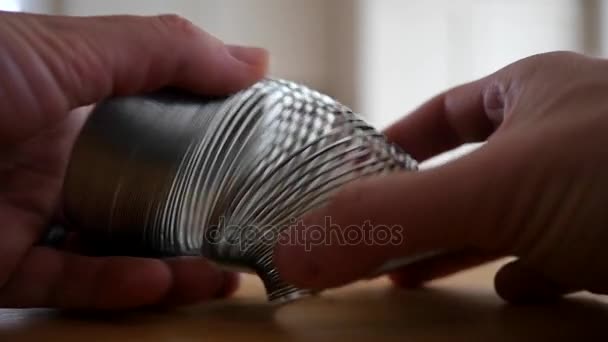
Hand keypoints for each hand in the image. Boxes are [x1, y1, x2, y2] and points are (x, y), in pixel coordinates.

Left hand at [0, 11, 266, 308]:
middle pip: (139, 191)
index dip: (208, 138)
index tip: (254, 157)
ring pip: (108, 245)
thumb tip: (253, 62)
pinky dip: (112, 285)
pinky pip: (65, 280)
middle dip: (195, 213)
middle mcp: (53, 153)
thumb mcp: (67, 48)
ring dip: (167, 262)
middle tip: (243, 230)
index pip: (158, 121)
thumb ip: (161, 53)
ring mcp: (24, 210)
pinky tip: (158, 282)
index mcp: (73, 98)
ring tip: (218, 274)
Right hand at [275, 51, 607, 302]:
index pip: (443, 112)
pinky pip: (561, 253)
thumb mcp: (492, 188)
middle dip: (418, 211)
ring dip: (462, 248)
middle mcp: (562, 136)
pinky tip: (512, 291)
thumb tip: (294, 249)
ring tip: (413, 274)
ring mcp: (593, 190)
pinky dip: (527, 274)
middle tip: (373, 242)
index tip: (353, 181)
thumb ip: (392, 218)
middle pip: (468, 173)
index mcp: (532, 92)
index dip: (393, 145)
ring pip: (509, 218)